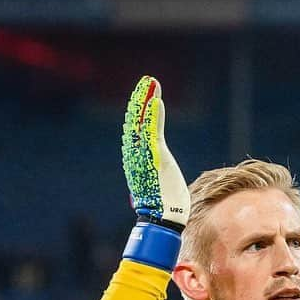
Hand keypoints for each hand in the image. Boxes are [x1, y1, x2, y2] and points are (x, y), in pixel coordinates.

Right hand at [122, 76, 189, 228]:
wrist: (164, 217)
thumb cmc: (164, 203)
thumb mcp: (158, 181)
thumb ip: (153, 171)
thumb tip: (148, 178)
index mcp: (138, 158)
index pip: (136, 130)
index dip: (140, 111)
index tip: (146, 95)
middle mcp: (137, 154)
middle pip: (136, 122)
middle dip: (141, 100)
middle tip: (148, 82)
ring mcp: (143, 154)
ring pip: (141, 123)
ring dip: (146, 101)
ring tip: (151, 84)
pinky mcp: (154, 156)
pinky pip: (151, 131)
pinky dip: (152, 115)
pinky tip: (156, 100)